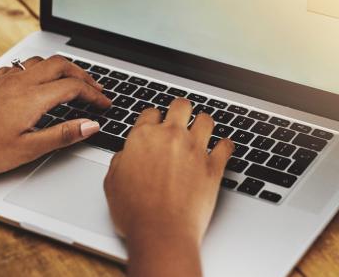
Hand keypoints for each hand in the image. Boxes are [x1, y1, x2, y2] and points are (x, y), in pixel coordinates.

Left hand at [0, 54, 110, 176]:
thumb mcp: (27, 150)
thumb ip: (62, 135)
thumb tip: (90, 125)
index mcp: (32, 98)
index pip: (74, 87)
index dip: (94, 95)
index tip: (105, 105)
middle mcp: (19, 82)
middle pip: (61, 64)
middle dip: (83, 74)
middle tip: (95, 89)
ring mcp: (4, 79)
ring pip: (40, 62)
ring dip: (61, 68)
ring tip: (72, 82)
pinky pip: (21, 66)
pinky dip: (38, 70)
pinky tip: (36, 82)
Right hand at [104, 99, 233, 276]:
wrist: (161, 233)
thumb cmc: (135, 213)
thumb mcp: (112, 183)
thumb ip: (120, 160)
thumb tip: (126, 154)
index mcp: (143, 137)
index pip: (150, 112)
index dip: (153, 118)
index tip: (156, 124)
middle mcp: (170, 137)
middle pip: (181, 106)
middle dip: (180, 110)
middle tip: (180, 118)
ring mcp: (195, 149)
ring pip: (206, 119)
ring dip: (203, 123)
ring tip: (202, 130)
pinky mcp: (214, 166)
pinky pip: (226, 145)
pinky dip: (225, 145)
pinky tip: (222, 148)